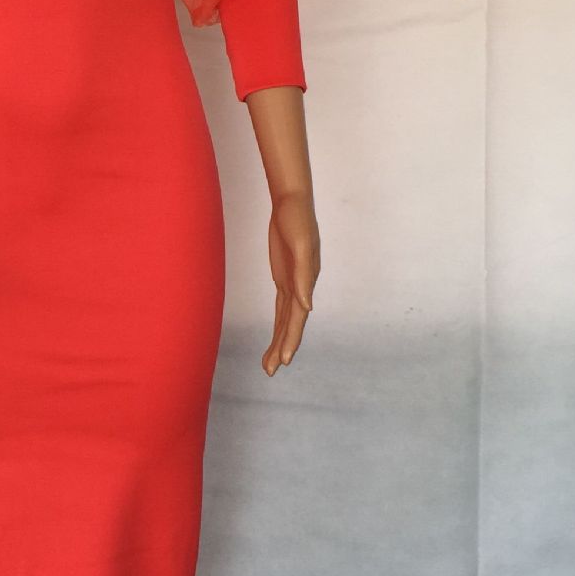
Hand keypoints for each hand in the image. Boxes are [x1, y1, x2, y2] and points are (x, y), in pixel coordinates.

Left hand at [262, 189, 319, 374]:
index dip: (290, 340)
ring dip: (279, 341)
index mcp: (304, 282)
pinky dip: (280, 324)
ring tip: (269, 364)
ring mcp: (293, 283)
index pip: (297, 318)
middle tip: (270, 371)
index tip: (284, 360)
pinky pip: (282, 307)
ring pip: (286, 319)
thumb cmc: (296, 222)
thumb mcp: (300, 246)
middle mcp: (301, 287)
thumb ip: (302, 277)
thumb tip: (305, 307)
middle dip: (282, 348)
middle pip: (291, 324)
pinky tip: (277, 338)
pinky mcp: (285, 277)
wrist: (292, 204)